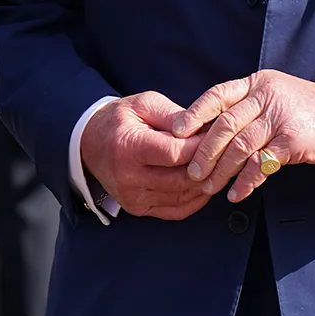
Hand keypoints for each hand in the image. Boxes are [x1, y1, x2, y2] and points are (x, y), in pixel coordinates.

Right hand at [80, 92, 209, 219]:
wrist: (89, 143)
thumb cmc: (120, 119)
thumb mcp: (145, 104)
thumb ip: (175, 116)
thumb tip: (204, 127)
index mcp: (129, 148)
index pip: (176, 154)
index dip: (201, 146)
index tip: (217, 135)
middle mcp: (128, 178)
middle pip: (182, 178)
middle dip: (209, 165)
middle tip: (225, 151)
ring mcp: (132, 197)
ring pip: (183, 196)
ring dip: (205, 182)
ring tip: (219, 165)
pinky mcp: (138, 208)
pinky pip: (176, 211)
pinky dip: (196, 199)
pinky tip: (205, 183)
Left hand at [171, 70, 314, 202]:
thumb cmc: (310, 110)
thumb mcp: (278, 95)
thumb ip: (249, 106)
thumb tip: (212, 130)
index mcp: (259, 83)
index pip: (218, 95)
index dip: (194, 113)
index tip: (175, 133)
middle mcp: (267, 95)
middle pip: (224, 124)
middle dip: (204, 151)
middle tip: (193, 172)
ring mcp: (281, 117)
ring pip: (239, 146)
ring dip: (221, 170)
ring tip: (210, 187)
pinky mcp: (293, 140)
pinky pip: (261, 164)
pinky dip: (246, 182)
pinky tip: (237, 193)